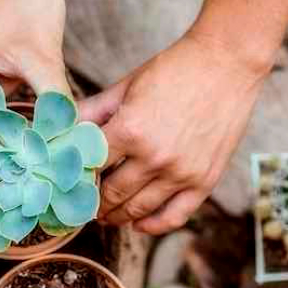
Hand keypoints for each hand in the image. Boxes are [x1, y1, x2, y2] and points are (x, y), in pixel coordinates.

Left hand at [79, 31, 270, 234]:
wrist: (227, 62)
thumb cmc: (175, 69)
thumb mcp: (126, 86)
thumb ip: (92, 111)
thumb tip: (60, 128)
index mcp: (129, 130)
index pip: (90, 166)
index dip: (76, 176)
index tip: (69, 182)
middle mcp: (154, 157)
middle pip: (111, 194)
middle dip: (93, 202)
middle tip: (83, 204)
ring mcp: (181, 173)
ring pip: (137, 209)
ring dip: (117, 216)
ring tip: (106, 215)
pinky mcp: (204, 181)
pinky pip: (174, 216)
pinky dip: (152, 226)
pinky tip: (138, 224)